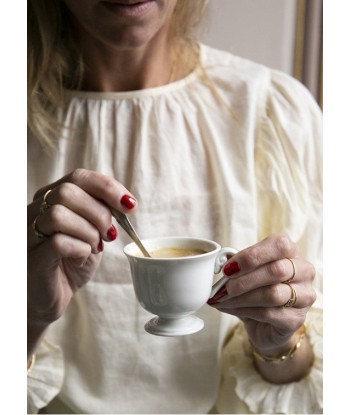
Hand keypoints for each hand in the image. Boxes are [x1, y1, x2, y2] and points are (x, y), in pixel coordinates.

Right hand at [28, 169, 136, 329]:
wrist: (52, 296)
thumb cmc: (71, 261)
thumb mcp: (92, 232)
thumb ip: (103, 214)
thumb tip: (127, 202)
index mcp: (52, 198)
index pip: (79, 177)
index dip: (108, 188)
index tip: (130, 206)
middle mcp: (36, 210)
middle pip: (68, 192)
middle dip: (99, 214)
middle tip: (108, 235)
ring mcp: (30, 233)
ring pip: (59, 214)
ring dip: (88, 233)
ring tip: (94, 247)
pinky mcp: (32, 257)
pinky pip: (58, 242)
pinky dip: (80, 250)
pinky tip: (80, 258)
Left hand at [208, 234, 315, 354]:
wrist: (266, 324)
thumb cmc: (257, 289)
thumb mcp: (246, 272)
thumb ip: (237, 264)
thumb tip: (221, 262)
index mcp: (292, 252)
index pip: (279, 245)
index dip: (252, 256)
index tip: (228, 268)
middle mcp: (304, 271)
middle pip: (277, 270)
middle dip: (244, 279)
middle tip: (222, 287)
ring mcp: (305, 296)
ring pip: (272, 294)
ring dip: (241, 297)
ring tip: (222, 299)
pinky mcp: (297, 319)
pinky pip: (269, 313)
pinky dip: (244, 310)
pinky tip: (230, 308)